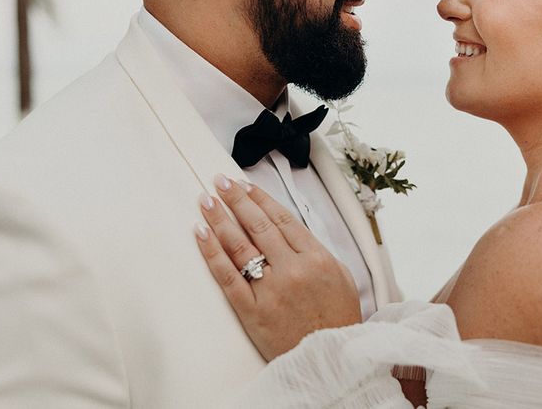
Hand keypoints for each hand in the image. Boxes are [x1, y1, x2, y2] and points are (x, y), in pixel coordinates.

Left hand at [195, 176, 361, 360]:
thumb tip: (289, 229)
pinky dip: (212, 252)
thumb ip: (314, 250)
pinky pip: (227, 276)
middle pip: (258, 225)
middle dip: (237, 199)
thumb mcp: (340, 275)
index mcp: (316, 257)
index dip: (260, 199)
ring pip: (241, 244)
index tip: (246, 185)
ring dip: (221, 219)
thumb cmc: (337, 318)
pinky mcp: (252, 311)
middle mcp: (292, 269)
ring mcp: (271, 289)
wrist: (332, 360)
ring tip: (207, 201)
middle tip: (221, 182)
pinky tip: (201, 234)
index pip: (281, 218)